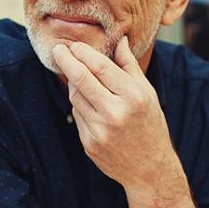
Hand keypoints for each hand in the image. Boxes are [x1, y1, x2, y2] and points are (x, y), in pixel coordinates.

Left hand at [52, 37, 177, 190]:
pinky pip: (77, 115)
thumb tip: (119, 38)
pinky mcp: (89, 144)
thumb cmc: (150, 125)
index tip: (74, 45)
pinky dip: (80, 106)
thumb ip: (129, 66)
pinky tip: (90, 105)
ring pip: (75, 97)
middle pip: (81, 79)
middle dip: (66, 61)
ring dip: (74, 84)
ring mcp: (100, 130)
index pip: (100, 67)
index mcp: (133, 96)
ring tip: (79, 78)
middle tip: (58, 49)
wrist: (150, 169)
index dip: (83, 53)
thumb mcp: (147, 93)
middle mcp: (115, 113)